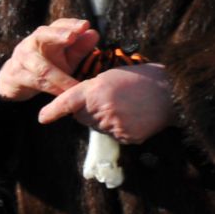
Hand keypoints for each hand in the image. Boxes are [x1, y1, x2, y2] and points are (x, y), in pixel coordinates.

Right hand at [0, 18, 99, 100]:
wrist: (14, 80)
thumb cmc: (46, 66)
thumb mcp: (64, 57)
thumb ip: (78, 48)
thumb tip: (94, 34)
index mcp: (45, 35)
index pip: (58, 25)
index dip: (71, 24)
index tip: (85, 25)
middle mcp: (31, 43)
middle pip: (42, 34)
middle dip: (57, 35)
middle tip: (72, 37)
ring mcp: (22, 58)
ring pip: (42, 67)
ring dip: (60, 77)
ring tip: (76, 85)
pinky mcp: (16, 75)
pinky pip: (36, 82)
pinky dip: (51, 89)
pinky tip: (63, 95)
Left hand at [37, 64, 174, 143]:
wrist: (172, 93)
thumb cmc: (142, 79)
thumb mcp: (111, 76)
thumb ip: (92, 90)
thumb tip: (80, 106)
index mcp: (96, 90)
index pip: (67, 102)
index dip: (53, 111)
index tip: (42, 118)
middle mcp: (101, 110)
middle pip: (81, 117)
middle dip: (87, 110)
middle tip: (108, 99)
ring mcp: (114, 126)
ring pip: (97, 127)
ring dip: (103, 119)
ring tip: (125, 106)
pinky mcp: (126, 138)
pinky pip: (113, 135)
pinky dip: (118, 128)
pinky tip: (132, 116)